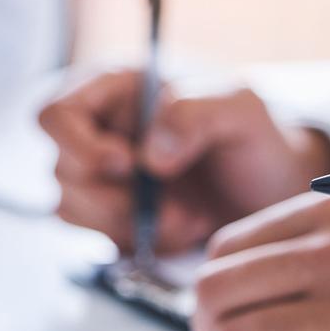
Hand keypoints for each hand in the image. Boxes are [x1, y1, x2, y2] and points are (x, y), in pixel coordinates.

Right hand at [39, 69, 329, 254]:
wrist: (273, 188)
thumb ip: (195, 113)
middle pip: (61, 170)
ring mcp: (102, 178)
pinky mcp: (113, 218)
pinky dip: (141, 242)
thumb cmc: (252, 133)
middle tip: (176, 210)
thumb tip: (150, 156)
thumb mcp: (239, 106)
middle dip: (116, 200)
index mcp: (113, 89)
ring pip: (73, 209)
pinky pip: (101, 237)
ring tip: (190, 220)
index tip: (126, 164)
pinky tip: (183, 231)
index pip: (56, 114)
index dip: (78, 144)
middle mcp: (97, 132)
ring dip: (129, 224)